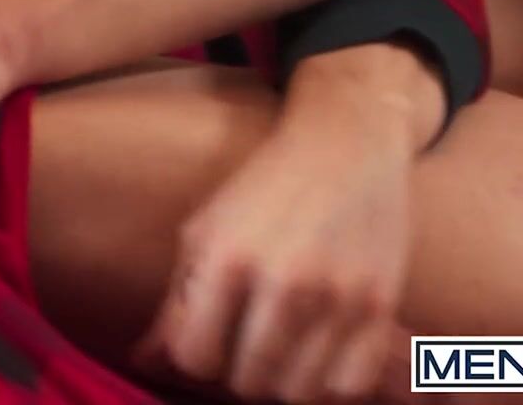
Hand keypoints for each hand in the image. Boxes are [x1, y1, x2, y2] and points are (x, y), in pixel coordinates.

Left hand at [138, 44, 441, 402]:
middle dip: (240, 371)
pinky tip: (320, 352)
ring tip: (283, 349)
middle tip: (247, 343)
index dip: (198, 355)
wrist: (345, 143)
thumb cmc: (264, 189)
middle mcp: (284, 279)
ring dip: (284, 380)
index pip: (195, 356)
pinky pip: (349, 385)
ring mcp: (337, 295)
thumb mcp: (206, 230)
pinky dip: (330, 381)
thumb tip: (142, 362)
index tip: (210, 338)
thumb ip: (177, 299)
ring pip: (297, 391)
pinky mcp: (380, 303)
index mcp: (228, 257)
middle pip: (248, 382)